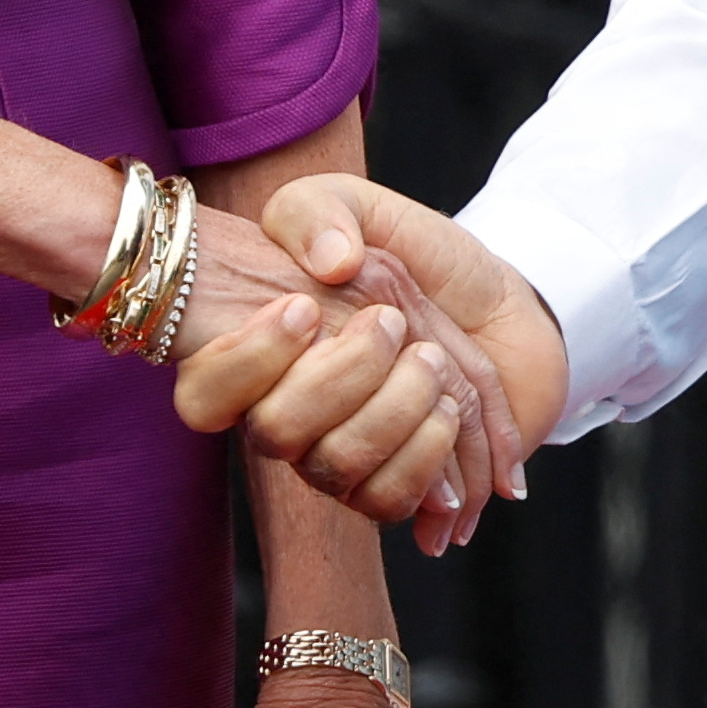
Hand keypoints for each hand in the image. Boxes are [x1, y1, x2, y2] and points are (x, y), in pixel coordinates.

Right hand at [172, 177, 564, 548]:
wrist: (502, 305)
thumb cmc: (415, 255)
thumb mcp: (356, 206)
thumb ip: (317, 211)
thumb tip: (331, 264)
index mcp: (262, 357)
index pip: (204, 396)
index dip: (245, 361)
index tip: (302, 309)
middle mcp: (287, 417)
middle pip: (275, 433)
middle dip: (343, 373)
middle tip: (391, 322)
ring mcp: (334, 458)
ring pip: (334, 469)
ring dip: (393, 410)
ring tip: (432, 361)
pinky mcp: (389, 485)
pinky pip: (387, 502)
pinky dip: (426, 459)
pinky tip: (448, 415)